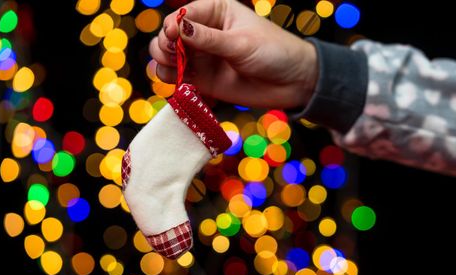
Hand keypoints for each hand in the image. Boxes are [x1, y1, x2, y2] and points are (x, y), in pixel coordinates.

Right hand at [149, 0, 317, 109]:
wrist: (292, 83)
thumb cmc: (274, 52)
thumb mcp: (242, 43)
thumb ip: (210, 39)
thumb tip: (179, 29)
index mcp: (215, 12)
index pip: (183, 13)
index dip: (173, 24)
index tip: (173, 35)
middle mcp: (203, 32)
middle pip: (169, 35)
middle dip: (165, 44)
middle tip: (176, 55)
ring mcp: (201, 56)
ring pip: (167, 56)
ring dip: (164, 61)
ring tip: (176, 68)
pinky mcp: (202, 79)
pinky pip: (176, 77)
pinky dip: (171, 79)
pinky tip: (179, 81)